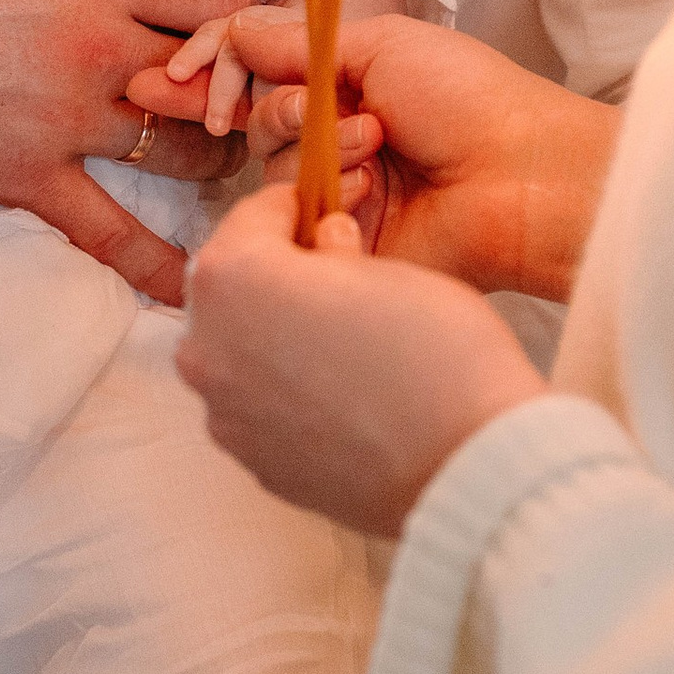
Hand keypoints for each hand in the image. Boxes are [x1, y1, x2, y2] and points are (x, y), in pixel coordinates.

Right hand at [0, 0, 249, 304]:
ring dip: (211, 155)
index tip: (242, 27)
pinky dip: (152, 264)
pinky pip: (105, 231)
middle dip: (242, 89)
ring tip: (221, 155)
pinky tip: (192, 286)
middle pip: (215, 81)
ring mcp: (61, 120)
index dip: (244, 14)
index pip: (221, 1)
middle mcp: (94, 50)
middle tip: (249, 100)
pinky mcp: (23, 176)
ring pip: (179, 152)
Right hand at [146, 8, 618, 303]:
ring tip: (377, 150)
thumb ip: (297, 42)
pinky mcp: (344, 243)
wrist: (524, 177)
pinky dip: (327, 200)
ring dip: (318, 152)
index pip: (260, 70)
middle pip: (258, 122)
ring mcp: (341, 191)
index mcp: (351, 83)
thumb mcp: (382, 45)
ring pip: (272, 171)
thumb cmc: (471, 100)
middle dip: (283, 111)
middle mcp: (340, 136)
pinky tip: (373, 195)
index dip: (217, 68)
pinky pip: (296, 221)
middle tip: (330, 112)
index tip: (180, 71)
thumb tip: (232, 31)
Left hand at [178, 185, 547, 533]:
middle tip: (335, 274)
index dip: (296, 207)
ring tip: (340, 339)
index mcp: (233, 278)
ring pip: (239, 349)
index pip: (252, 216)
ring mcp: (224, 412)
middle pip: (232, 287)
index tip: (322, 211)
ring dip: (275, 334)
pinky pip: (257, 404)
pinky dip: (285, 389)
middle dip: (275, 272)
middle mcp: (208, 346)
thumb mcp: (390, 267)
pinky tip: (340, 392)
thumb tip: (327, 246)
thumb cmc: (436, 356)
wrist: (465, 466)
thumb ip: (335, 251)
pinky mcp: (251, 460)